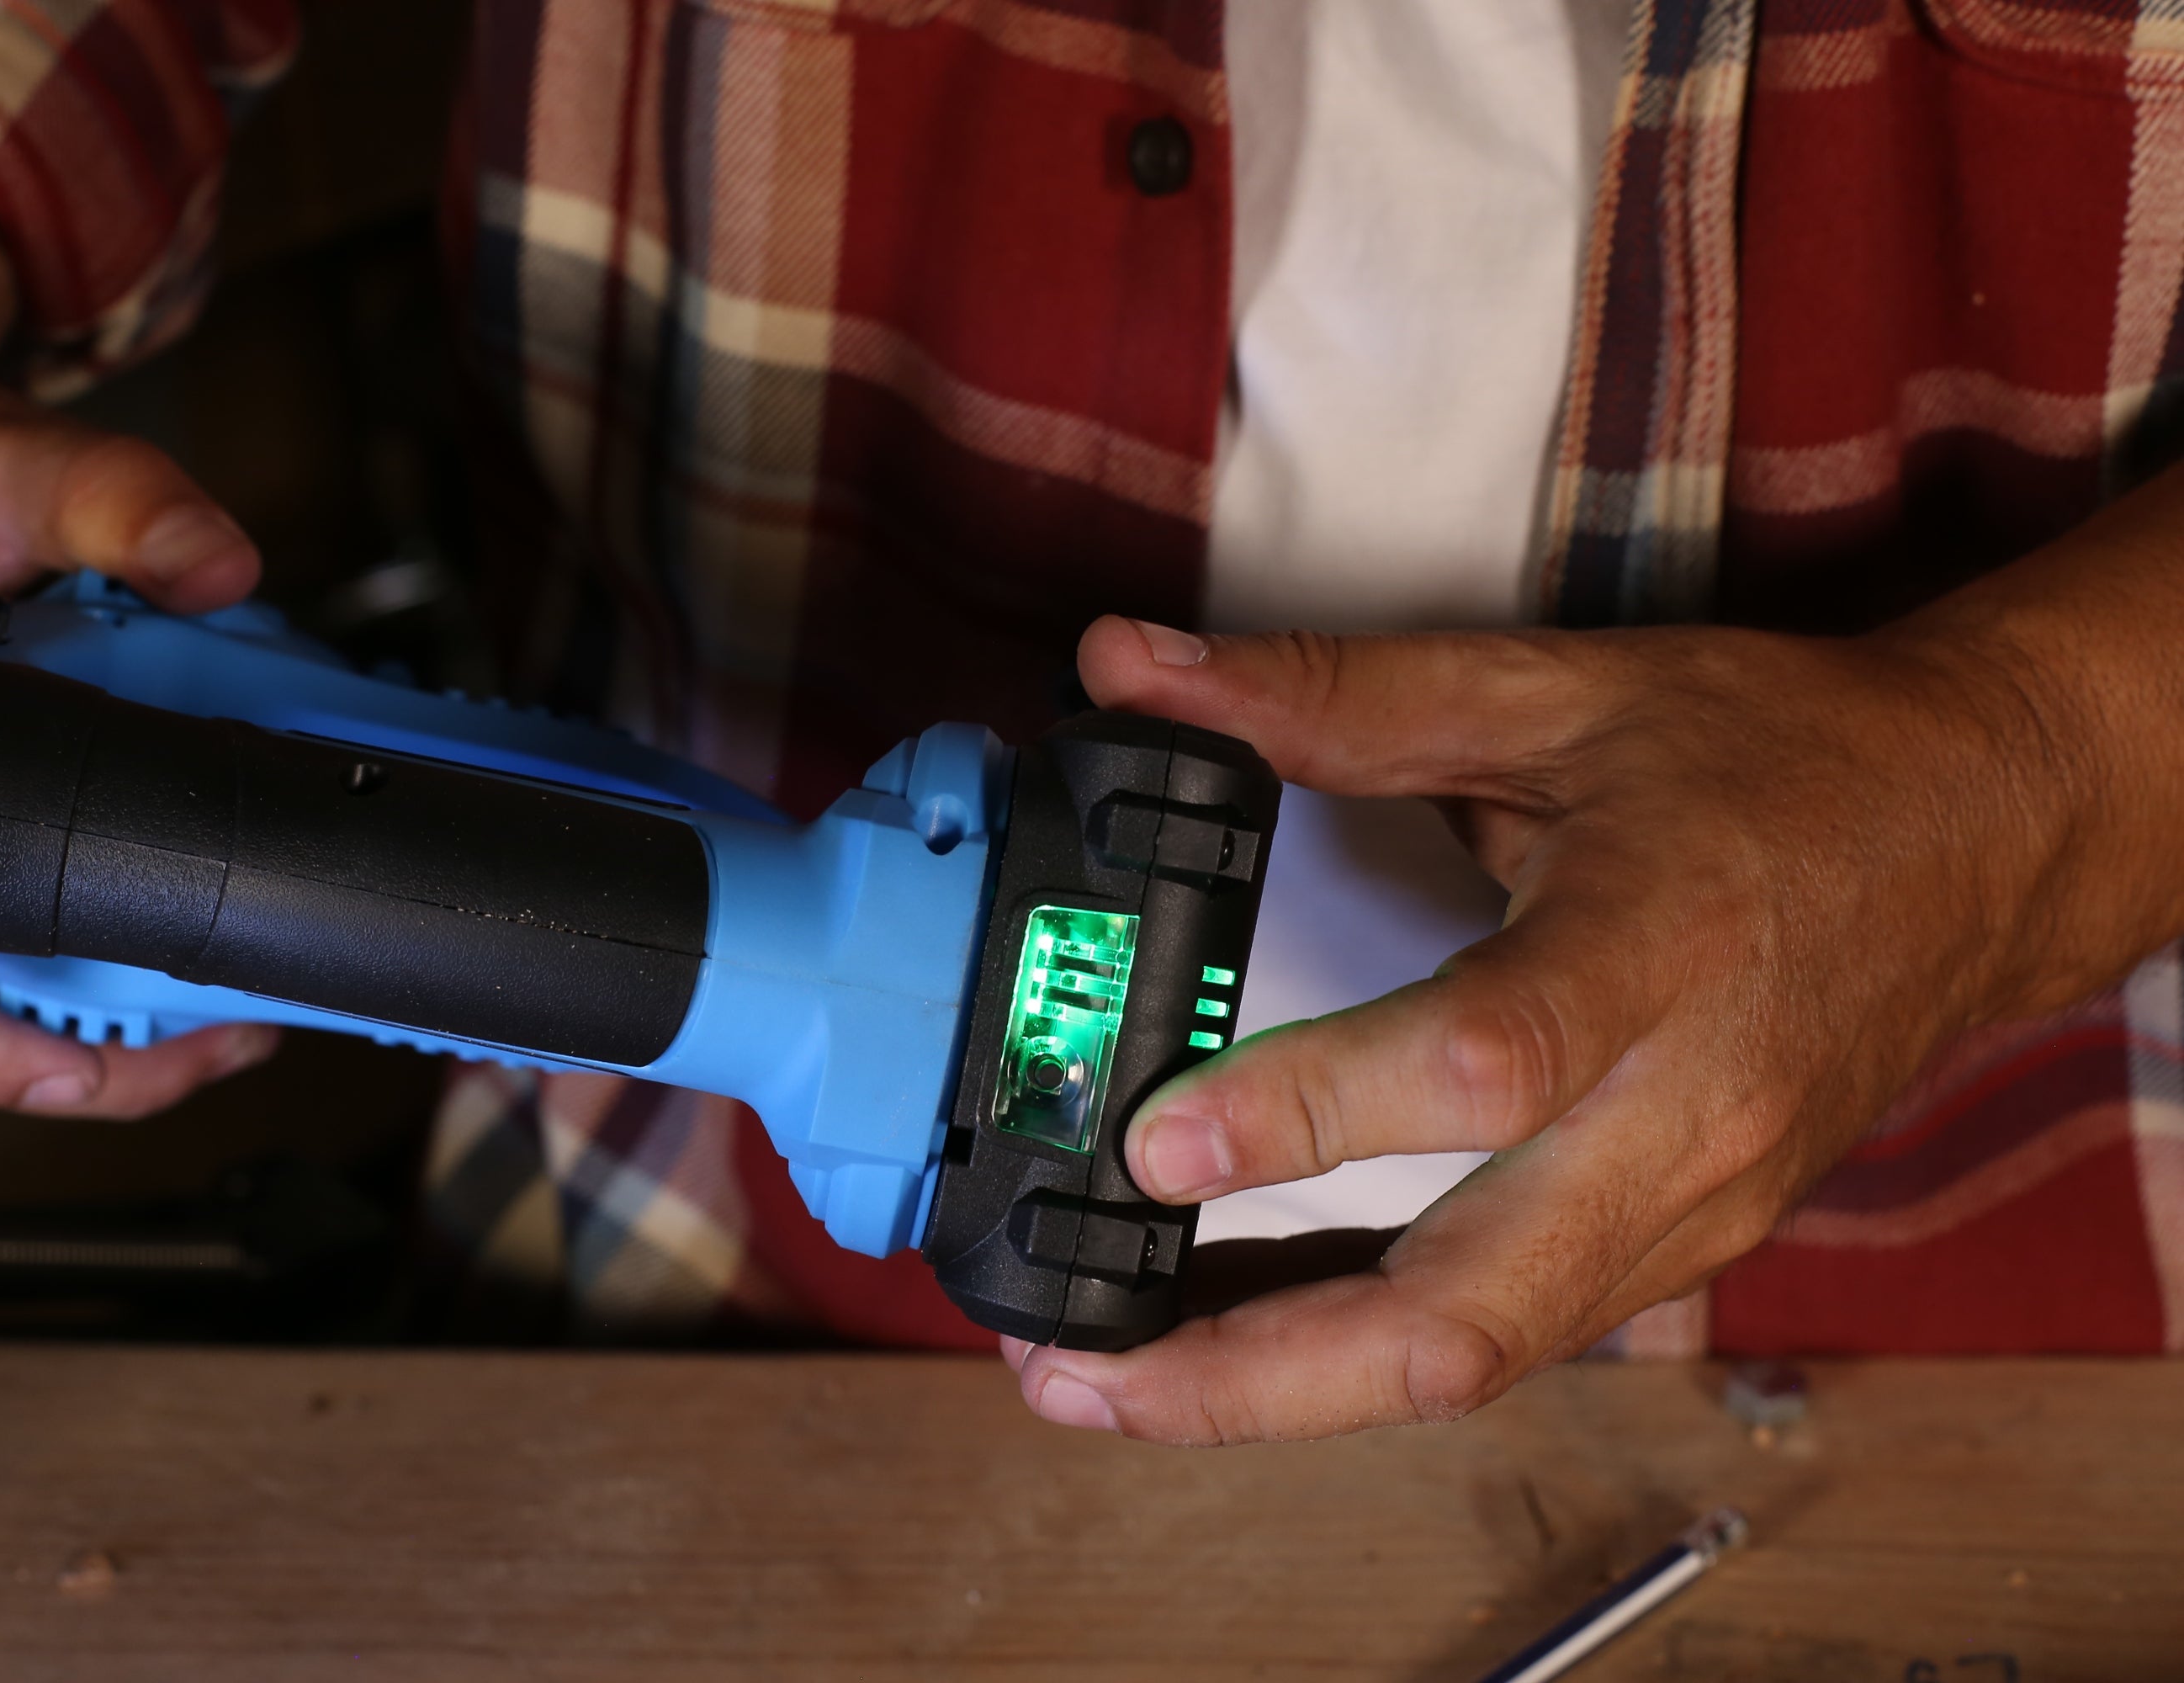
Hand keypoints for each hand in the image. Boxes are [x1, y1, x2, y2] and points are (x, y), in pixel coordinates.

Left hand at [1002, 589, 2171, 1442]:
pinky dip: (1361, 1359)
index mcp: (1657, 950)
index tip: (1151, 1145)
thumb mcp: (1560, 691)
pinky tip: (1241, 1343)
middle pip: (1467, 1314)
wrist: (1980, 838)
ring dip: (1283, 1396)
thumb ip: (1333, 694)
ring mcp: (1692, 1208)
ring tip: (1115, 1382)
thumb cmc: (1779, 761)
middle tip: (1074, 1367)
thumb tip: (1128, 668)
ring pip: (1476, 1360)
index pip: (1480, 1065)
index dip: (1309, 1115)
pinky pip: (1506, 1338)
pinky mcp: (1687, 1249)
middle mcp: (1681, 1116)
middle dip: (1251, 1371)